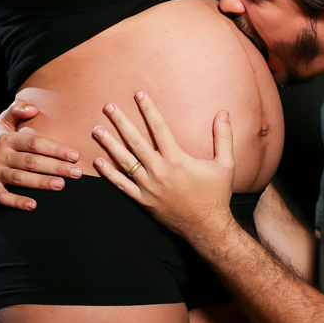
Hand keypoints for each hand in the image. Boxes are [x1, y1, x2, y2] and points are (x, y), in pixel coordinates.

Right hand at [0, 99, 81, 209]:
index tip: (74, 155)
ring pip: (20, 178)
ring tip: (61, 185)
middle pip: (31, 161)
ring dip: (41, 182)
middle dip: (55, 167)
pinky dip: (17, 202)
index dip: (55, 149)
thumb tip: (33, 109)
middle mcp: (1, 155)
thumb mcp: (3, 121)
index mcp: (7, 139)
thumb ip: (17, 110)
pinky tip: (32, 205)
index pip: (34, 143)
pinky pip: (4, 197)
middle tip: (76, 172)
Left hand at [92, 91, 236, 239]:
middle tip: (108, 107)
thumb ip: (224, 137)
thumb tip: (224, 113)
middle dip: (121, 122)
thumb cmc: (216, 194)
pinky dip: (109, 174)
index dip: (148, 109)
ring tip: (97, 130)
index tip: (139, 95)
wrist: (207, 227)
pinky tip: (99, 162)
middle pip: (135, 141)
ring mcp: (149, 187)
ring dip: (109, 144)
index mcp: (177, 160)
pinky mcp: (143, 200)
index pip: (159, 128)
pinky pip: (122, 185)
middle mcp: (160, 171)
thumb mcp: (226, 165)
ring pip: (125, 162)